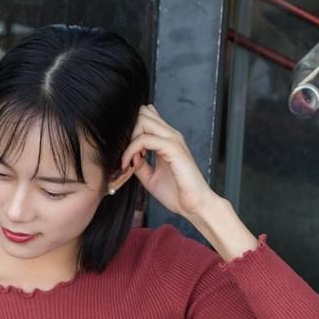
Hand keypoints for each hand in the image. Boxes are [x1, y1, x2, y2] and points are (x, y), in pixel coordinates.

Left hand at [120, 103, 214, 219]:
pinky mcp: (173, 148)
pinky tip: (130, 164)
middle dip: (128, 132)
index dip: (131, 131)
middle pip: (143, 113)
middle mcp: (170, 135)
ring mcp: (173, 140)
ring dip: (129, 140)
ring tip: (128, 161)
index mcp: (166, 139)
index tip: (127, 154)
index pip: (147, 116)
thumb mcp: (150, 176)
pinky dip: (132, 150)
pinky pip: (145, 139)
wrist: (193, 205)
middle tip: (126, 155)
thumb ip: (139, 163)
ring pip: (143, 120)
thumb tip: (127, 157)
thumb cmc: (176, 192)